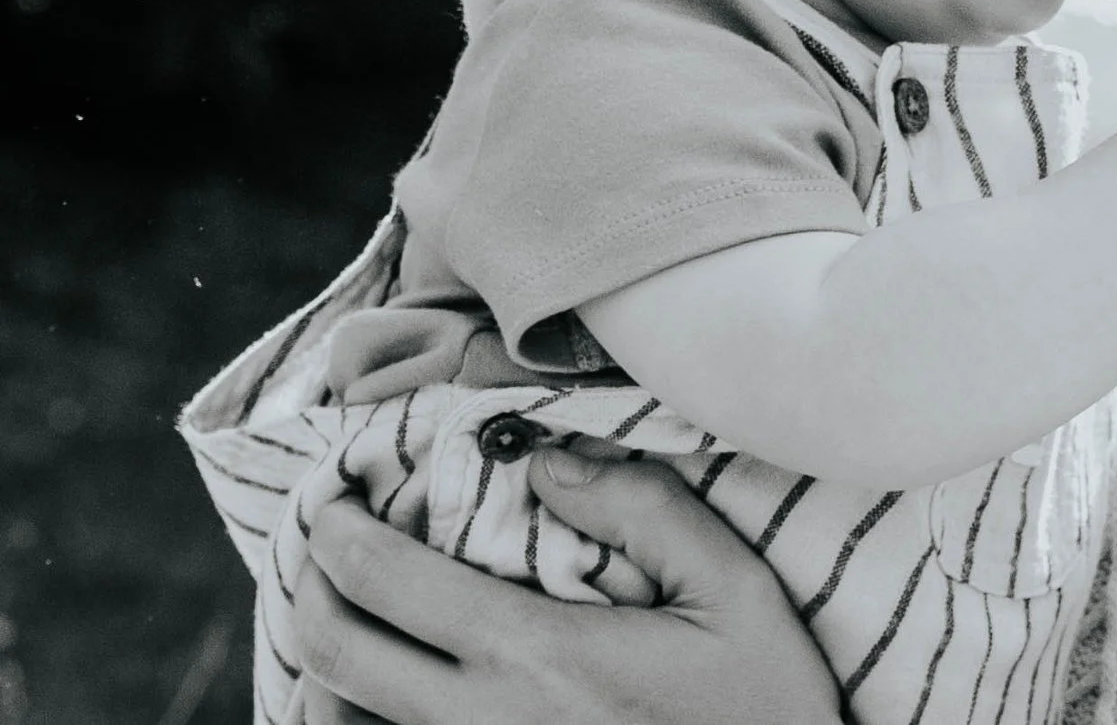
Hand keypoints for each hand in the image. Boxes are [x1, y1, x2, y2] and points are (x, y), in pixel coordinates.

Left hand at [296, 449, 840, 724]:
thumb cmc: (760, 705)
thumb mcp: (735, 592)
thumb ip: (647, 511)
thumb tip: (549, 465)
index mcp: (535, 655)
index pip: (384, 581)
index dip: (336, 528)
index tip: (333, 493)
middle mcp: (478, 722)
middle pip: (332, 650)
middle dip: (307, 581)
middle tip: (321, 539)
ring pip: (335, 717)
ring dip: (322, 657)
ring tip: (340, 609)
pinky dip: (351, 713)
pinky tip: (374, 684)